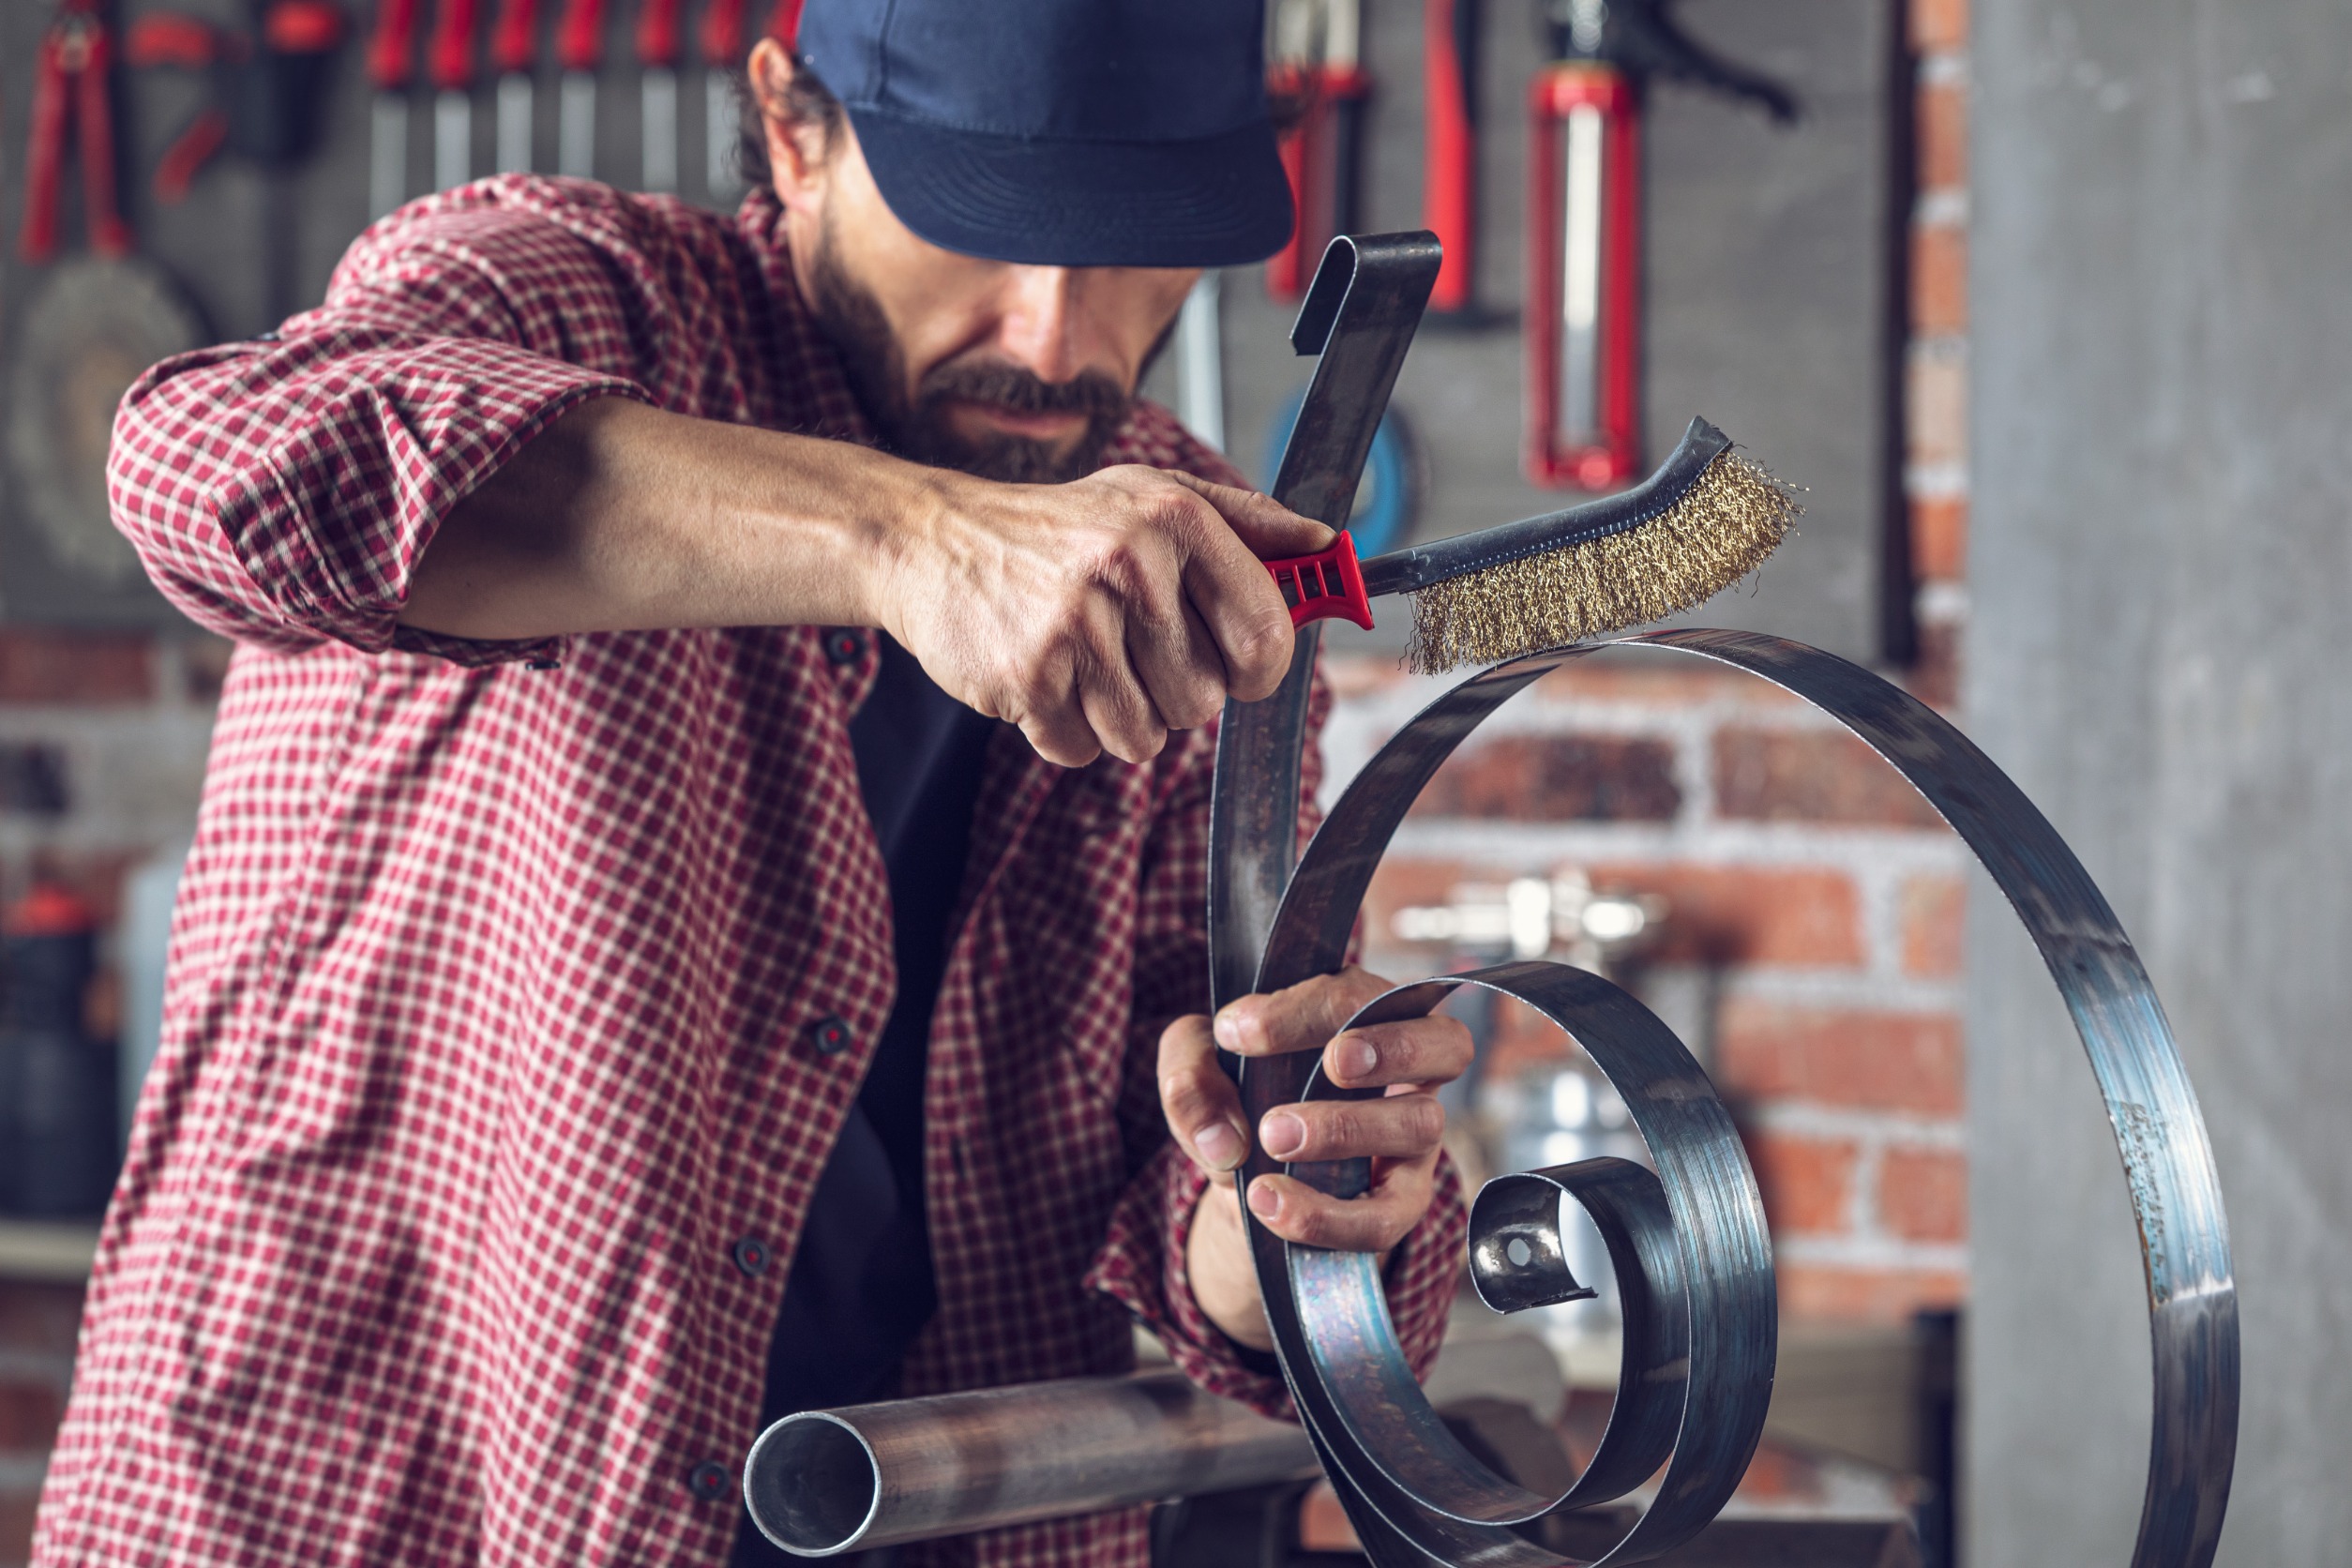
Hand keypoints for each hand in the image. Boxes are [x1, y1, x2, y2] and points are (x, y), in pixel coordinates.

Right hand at [882, 464, 1330, 767]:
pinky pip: (1081, 750)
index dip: (1260, 669)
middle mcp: (1128, 566)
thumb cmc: (1060, 527)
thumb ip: (1249, 523)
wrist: (934, 540)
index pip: (1266, 635)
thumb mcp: (1154, 496)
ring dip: (1119, 717)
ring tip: (1084, 662)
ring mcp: (1073, 624)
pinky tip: (1044, 678)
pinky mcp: (1025, 676)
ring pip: (1146, 737)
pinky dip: (1065, 731)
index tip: (1239, 666)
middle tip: (1128, 648)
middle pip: (1205, 701)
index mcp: (1175, 519)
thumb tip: (1332, 551)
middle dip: (1172, 691)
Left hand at [1158, 968, 1472, 1351]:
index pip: (1358, 994)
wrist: (1250, 1172)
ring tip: (1274, 1137)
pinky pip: (1388, 1215)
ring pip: (1422, 1124)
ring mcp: (1413, 1133)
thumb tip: (1224, 1138)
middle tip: (1328, 1065)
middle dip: (1387, 1050)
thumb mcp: (1199, 1066)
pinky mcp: (1401, 1201)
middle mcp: (1406, 1067)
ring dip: (1349, 1128)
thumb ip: (1191, 1071)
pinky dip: (1330, 1216)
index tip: (1234, 1031)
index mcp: (1362, 1011)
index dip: (1301, 1010)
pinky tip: (1273, 1205)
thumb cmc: (1240, 1092)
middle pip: (1445, 1044)